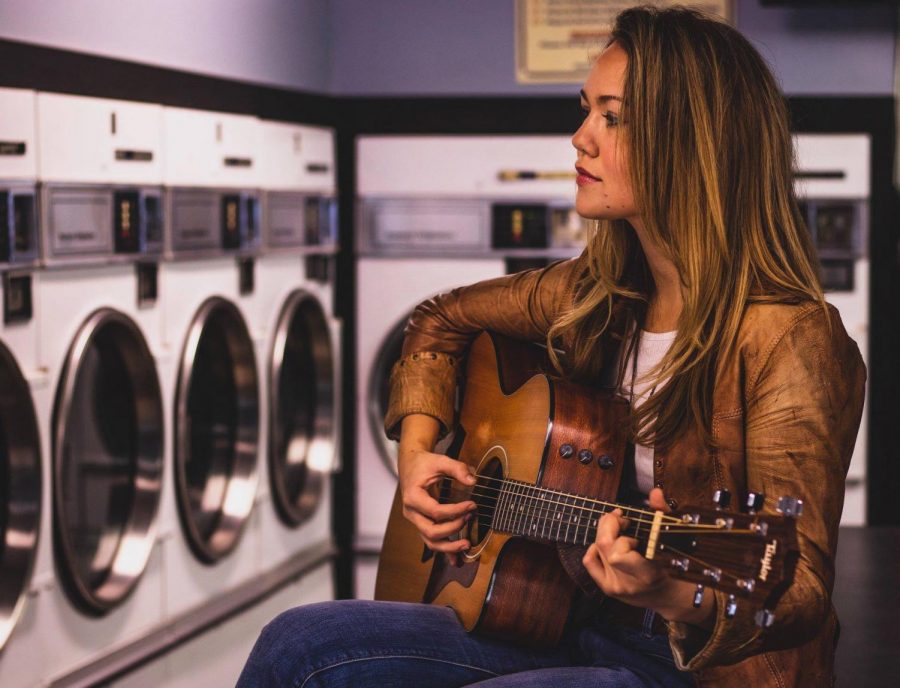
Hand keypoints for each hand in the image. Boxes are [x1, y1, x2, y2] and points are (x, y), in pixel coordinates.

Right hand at [398, 446, 476, 564]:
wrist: (410, 465)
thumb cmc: (423, 463)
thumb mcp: (440, 460)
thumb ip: (457, 468)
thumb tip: (473, 481)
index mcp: (413, 497)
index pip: (435, 511)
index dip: (455, 511)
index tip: (472, 505)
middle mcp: (411, 512)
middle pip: (431, 531)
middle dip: (453, 529)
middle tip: (470, 518)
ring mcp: (416, 520)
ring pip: (430, 541)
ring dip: (449, 546)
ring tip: (467, 544)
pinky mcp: (422, 524)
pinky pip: (432, 541)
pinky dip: (445, 551)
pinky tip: (456, 560)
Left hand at [581, 488, 672, 608]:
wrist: (669, 596)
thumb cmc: (674, 565)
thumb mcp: (672, 539)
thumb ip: (662, 514)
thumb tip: (655, 492)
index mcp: (648, 574)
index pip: (617, 554)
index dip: (618, 534)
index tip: (630, 523)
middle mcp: (628, 583)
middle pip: (604, 547)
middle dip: (609, 525)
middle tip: (622, 519)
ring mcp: (616, 587)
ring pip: (596, 549)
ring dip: (606, 534)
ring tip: (620, 531)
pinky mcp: (607, 588)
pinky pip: (589, 561)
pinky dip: (594, 547)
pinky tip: (609, 545)